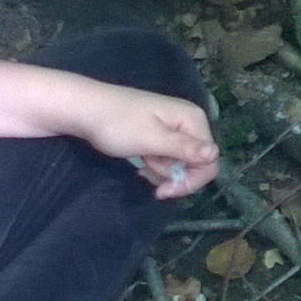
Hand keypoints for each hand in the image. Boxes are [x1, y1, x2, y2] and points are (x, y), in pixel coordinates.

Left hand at [73, 85, 220, 198]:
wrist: (85, 110)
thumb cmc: (117, 124)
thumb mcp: (152, 139)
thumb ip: (184, 148)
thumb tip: (216, 154)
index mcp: (193, 119)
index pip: (210, 161)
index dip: (191, 180)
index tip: (164, 190)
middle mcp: (189, 122)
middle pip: (197, 163)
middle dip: (174, 175)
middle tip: (147, 172)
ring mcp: (174, 128)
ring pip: (181, 164)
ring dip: (162, 171)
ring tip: (141, 162)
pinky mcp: (160, 135)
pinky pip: (168, 158)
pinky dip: (156, 165)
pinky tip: (141, 162)